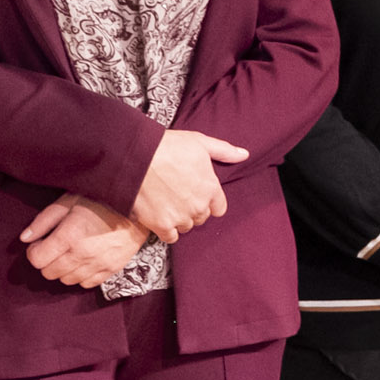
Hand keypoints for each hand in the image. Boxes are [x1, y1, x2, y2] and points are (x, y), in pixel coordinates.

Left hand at [22, 194, 150, 288]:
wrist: (137, 208)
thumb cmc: (100, 201)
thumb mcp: (68, 202)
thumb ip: (44, 221)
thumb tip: (25, 238)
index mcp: (69, 235)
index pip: (37, 260)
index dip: (34, 251)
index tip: (40, 243)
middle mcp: (82, 254)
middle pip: (49, 273)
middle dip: (46, 261)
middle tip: (53, 247)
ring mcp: (98, 264)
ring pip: (66, 280)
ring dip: (63, 269)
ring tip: (69, 253)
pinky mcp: (111, 269)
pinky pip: (86, 284)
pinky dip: (80, 275)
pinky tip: (83, 260)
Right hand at [132, 128, 249, 241]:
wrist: (135, 157)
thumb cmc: (167, 146)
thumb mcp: (199, 142)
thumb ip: (224, 151)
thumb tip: (244, 154)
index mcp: (211, 188)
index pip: (219, 208)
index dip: (209, 203)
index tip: (198, 196)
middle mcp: (199, 206)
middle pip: (201, 218)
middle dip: (193, 210)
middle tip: (178, 197)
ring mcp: (180, 217)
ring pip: (186, 227)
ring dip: (179, 219)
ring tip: (166, 204)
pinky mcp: (161, 225)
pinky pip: (170, 237)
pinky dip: (166, 230)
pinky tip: (159, 217)